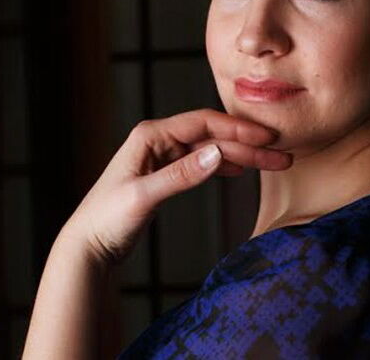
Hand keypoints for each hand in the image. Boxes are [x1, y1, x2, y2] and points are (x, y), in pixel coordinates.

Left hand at [59, 108, 291, 264]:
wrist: (87, 245)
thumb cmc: (106, 219)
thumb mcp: (144, 196)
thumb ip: (181, 175)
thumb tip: (217, 154)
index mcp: (151, 136)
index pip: (204, 123)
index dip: (238, 129)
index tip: (267, 137)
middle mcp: (158, 141)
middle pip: (212, 137)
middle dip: (248, 145)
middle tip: (281, 155)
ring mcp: (163, 157)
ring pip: (211, 150)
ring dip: (241, 156)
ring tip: (272, 163)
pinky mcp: (166, 175)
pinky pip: (202, 163)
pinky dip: (224, 165)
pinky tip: (241, 170)